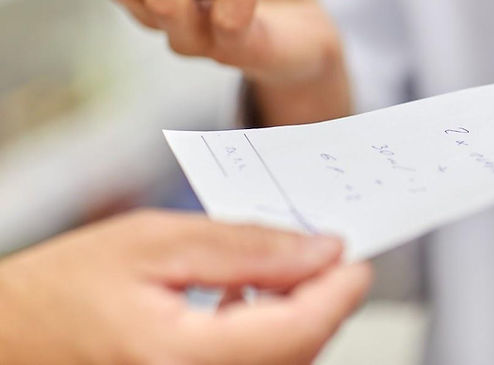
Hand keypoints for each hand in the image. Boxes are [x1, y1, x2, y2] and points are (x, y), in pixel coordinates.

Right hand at [0, 211, 370, 364]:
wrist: (2, 338)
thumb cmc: (56, 290)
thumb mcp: (155, 241)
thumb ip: (247, 245)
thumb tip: (322, 249)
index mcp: (179, 358)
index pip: (300, 330)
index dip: (341, 289)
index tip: (357, 254)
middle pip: (300, 352)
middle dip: (322, 299)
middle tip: (324, 249)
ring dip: (297, 317)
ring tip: (282, 268)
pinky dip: (268, 338)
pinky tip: (248, 301)